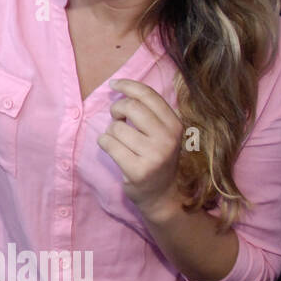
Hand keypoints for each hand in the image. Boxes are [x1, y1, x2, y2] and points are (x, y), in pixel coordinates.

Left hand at [96, 79, 183, 217]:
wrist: (163, 196)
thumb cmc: (156, 157)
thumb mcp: (163, 133)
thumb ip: (149, 112)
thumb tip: (121, 86)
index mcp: (175, 124)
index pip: (148, 95)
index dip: (127, 86)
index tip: (114, 84)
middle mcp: (167, 138)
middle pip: (130, 107)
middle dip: (117, 109)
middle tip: (117, 118)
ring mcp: (153, 155)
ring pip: (115, 128)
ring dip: (111, 132)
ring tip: (120, 141)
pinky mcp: (137, 170)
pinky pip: (108, 144)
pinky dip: (104, 143)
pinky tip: (114, 150)